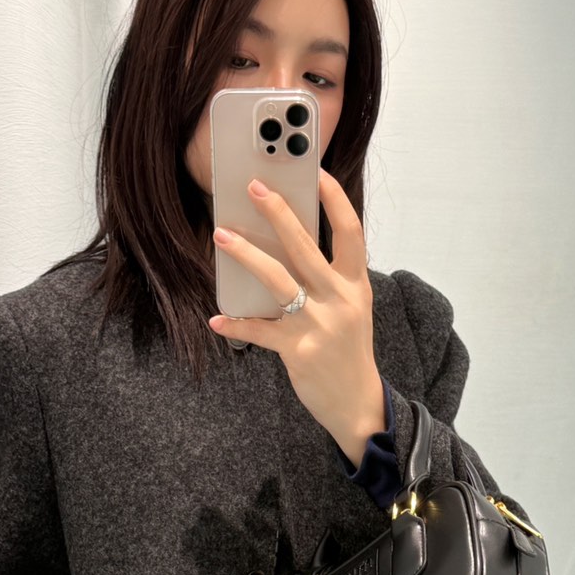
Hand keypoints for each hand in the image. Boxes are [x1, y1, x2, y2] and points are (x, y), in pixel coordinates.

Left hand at [208, 169, 384, 466]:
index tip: (315, 171)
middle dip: (278, 213)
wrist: (357, 403)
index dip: (334, 199)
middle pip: (306, 246)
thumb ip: (328, 280)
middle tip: (254, 187)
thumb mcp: (351, 309)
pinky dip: (236, 324)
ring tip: (221, 235)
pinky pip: (259, 330)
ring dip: (246, 254)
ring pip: (277, 280)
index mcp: (355, 285)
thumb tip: (286, 247)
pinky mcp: (297, 350)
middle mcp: (339, 299)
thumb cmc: (349, 351)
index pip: (350, 232)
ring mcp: (318, 324)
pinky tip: (217, 320)